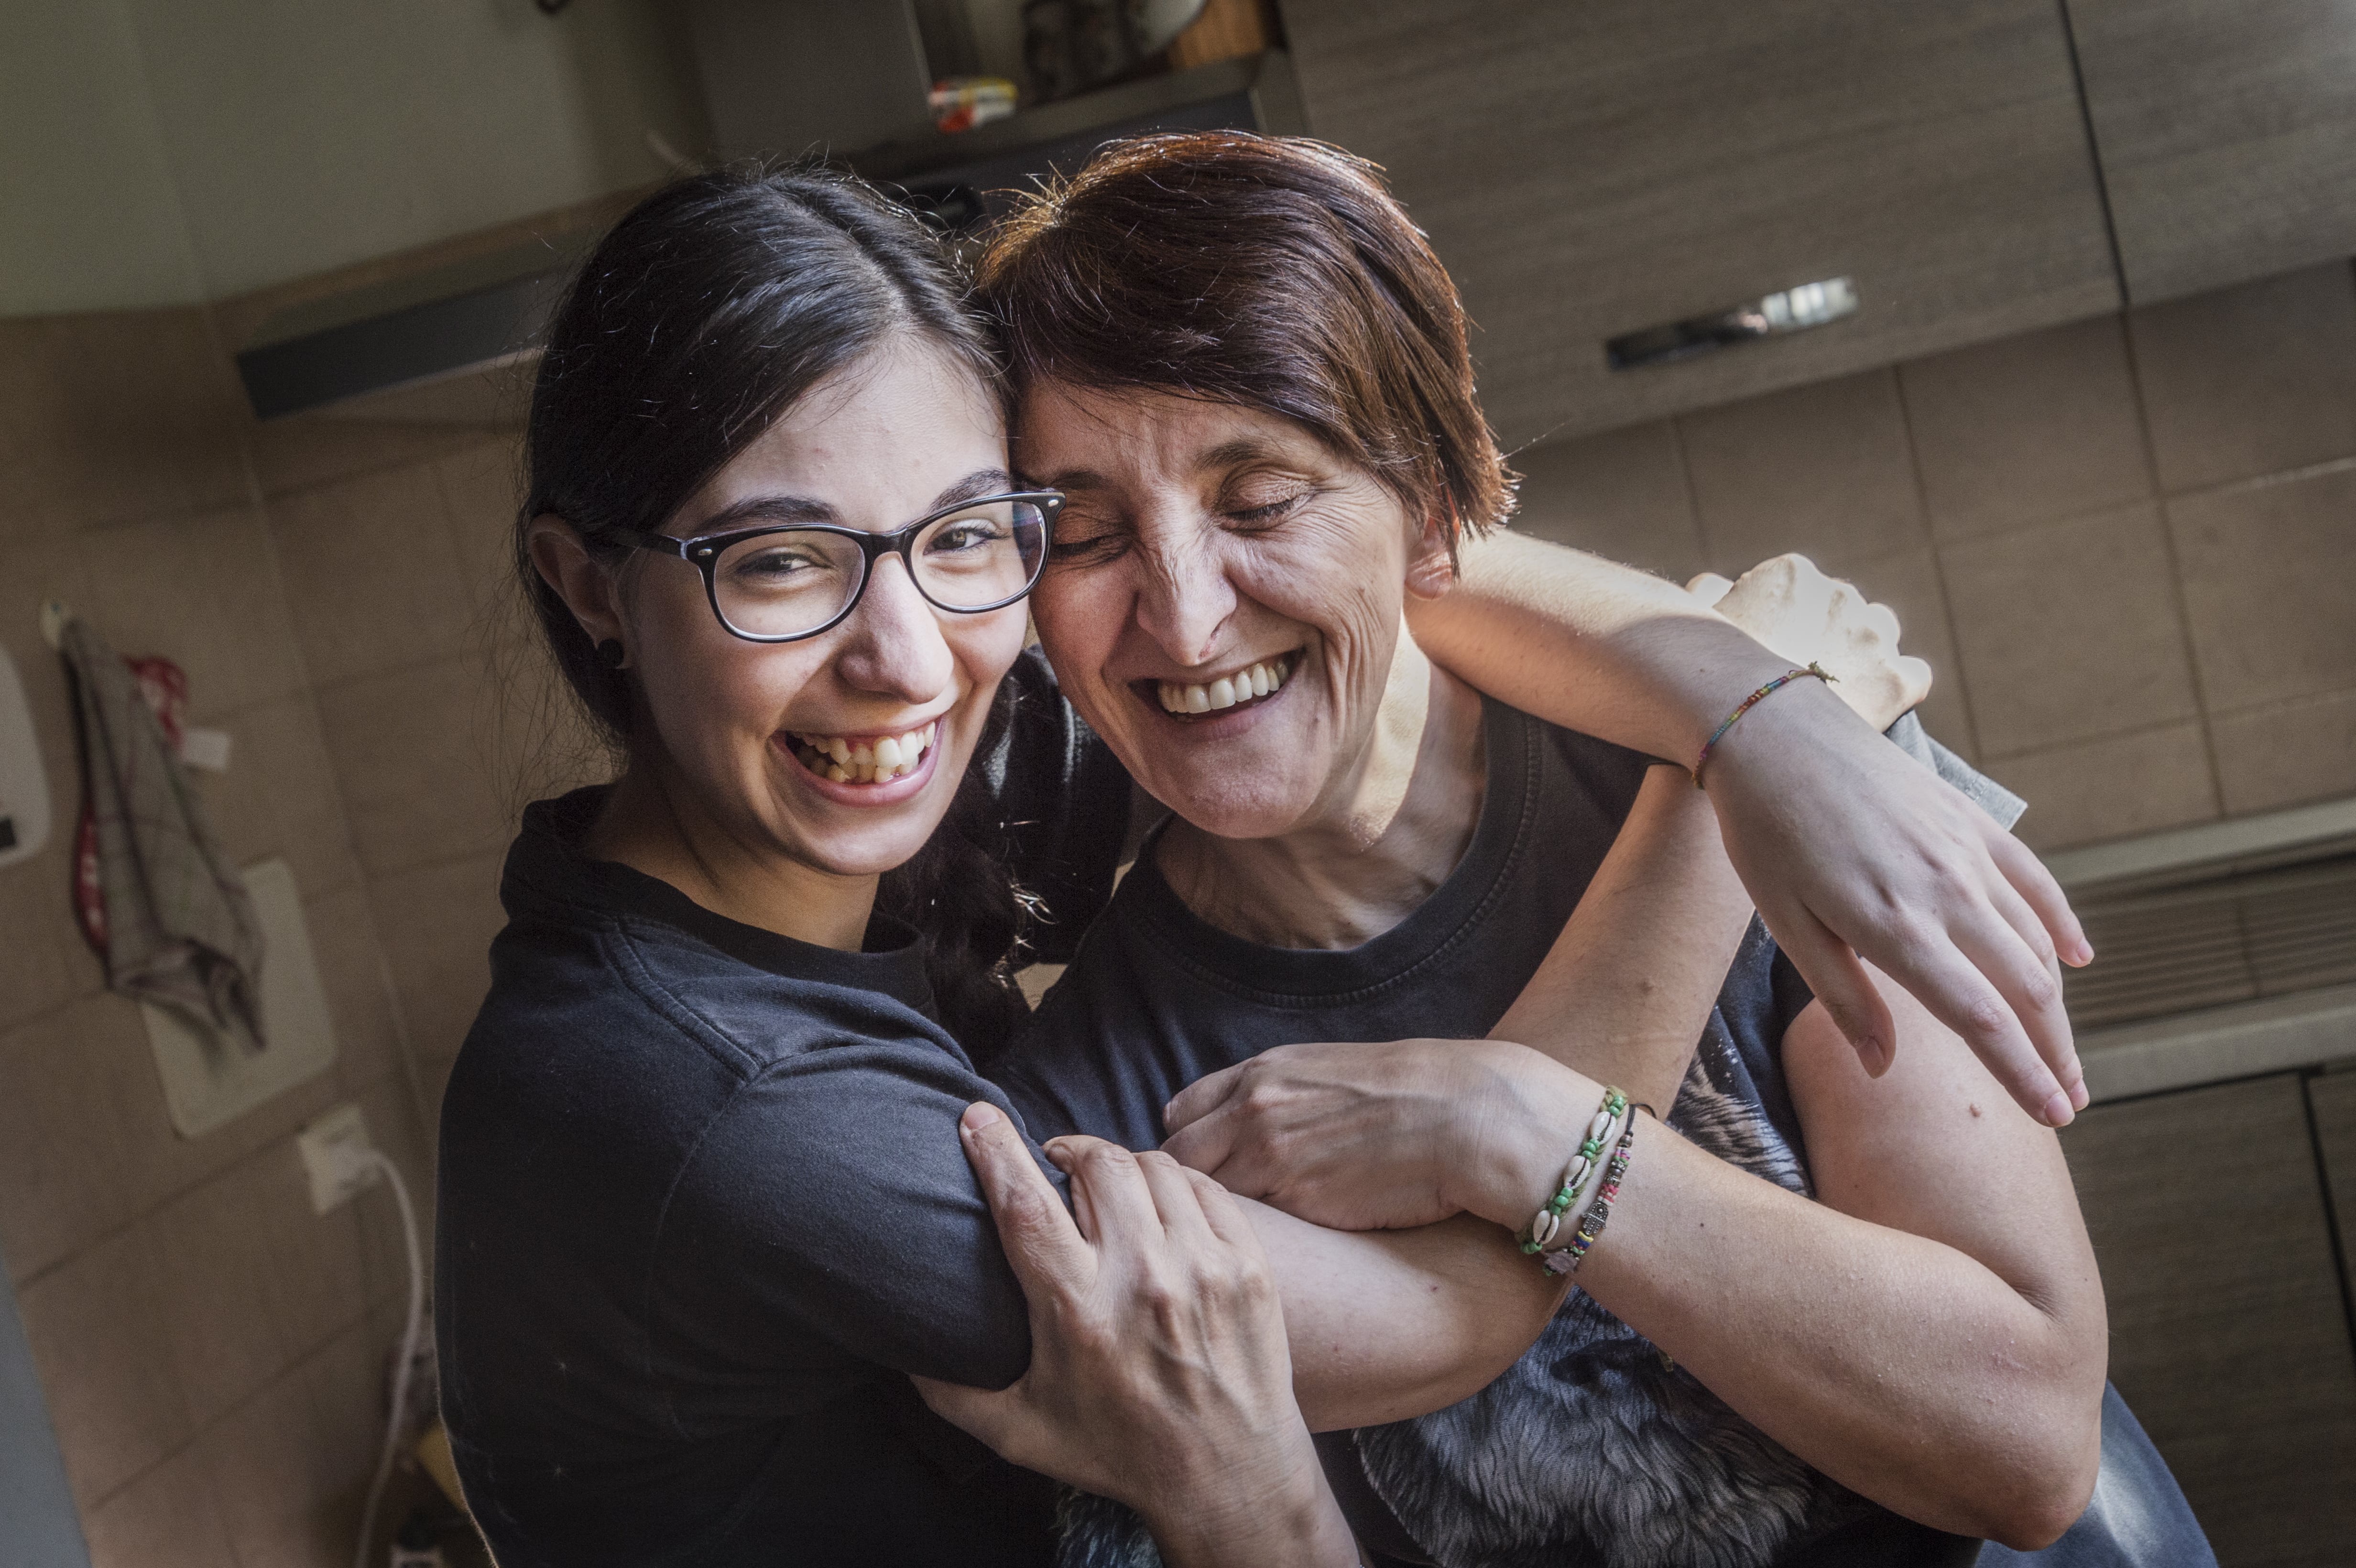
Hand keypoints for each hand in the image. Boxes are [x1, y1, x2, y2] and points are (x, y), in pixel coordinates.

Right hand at [912, 1104, 1356, 1567]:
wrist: (1230, 1477)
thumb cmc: (1118, 1451)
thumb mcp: (1019, 1432)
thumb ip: (951, 1389)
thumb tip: (900, 1348)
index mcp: (1078, 1312)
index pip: (1026, 1203)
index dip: (996, 1150)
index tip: (976, 1115)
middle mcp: (1143, 1280)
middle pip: (1096, 1166)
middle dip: (1066, 1150)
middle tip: (1054, 1164)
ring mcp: (1204, 1267)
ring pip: (1152, 1167)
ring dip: (1120, 1165)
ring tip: (1105, 1185)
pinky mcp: (1247, 1265)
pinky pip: (1203, 1187)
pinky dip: (1173, 1183)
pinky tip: (1157, 1204)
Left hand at [1161, 1039, 1585, 1232]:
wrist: (1469, 1118)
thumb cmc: (1416, 1097)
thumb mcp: (1332, 1075)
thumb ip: (1283, 1097)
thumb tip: (1259, 1126)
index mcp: (1262, 1074)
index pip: (1180, 1115)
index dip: (1187, 1149)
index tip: (1200, 1176)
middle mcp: (1251, 1109)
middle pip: (1174, 1161)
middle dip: (1182, 1192)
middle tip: (1204, 1222)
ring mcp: (1267, 1156)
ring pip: (1199, 1201)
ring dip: (1207, 1223)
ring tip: (1227, 1247)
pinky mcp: (1296, 1202)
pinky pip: (1244, 1229)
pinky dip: (1245, 1243)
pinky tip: (1263, 1258)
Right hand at [1688, 554, 1929, 729]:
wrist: (1727, 729)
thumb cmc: (1698, 677)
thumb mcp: (1691, 621)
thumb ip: (1707, 593)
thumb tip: (1716, 584)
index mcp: (1792, 574)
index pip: (1802, 587)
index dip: (1786, 619)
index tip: (1773, 648)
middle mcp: (1840, 594)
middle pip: (1844, 609)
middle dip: (1829, 635)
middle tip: (1800, 674)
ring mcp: (1873, 637)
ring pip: (1881, 635)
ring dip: (1864, 655)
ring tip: (1839, 691)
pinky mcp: (1896, 682)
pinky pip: (1914, 676)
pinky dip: (1898, 688)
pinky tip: (1875, 707)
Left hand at [1702, 684, 2091, 1125]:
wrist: (1775, 731)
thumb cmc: (1766, 833)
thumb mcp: (1786, 923)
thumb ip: (1843, 997)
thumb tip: (1882, 1068)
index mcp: (1895, 927)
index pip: (1981, 1019)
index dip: (2022, 1074)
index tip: (2054, 1116)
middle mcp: (1946, 892)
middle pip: (2025, 990)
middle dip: (2053, 1054)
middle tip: (2071, 1104)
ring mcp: (1967, 852)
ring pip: (2035, 942)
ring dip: (2058, 1004)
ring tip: (2065, 1054)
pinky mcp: (1972, 820)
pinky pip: (2034, 880)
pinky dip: (2060, 924)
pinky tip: (2077, 961)